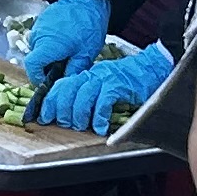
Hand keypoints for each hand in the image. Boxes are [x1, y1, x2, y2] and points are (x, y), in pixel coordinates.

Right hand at [25, 0, 116, 74]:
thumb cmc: (88, 25)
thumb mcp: (86, 53)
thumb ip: (73, 70)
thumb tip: (66, 83)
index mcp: (47, 46)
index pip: (31, 67)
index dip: (36, 78)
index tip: (47, 82)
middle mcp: (38, 37)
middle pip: (35, 59)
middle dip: (46, 67)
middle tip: (64, 68)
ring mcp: (38, 28)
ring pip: (38, 49)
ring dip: (49, 55)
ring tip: (67, 54)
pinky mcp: (42, 22)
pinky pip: (41, 38)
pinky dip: (50, 44)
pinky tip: (65, 42)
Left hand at [38, 43, 172, 134]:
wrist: (153, 68)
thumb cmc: (129, 81)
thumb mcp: (103, 86)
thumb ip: (88, 96)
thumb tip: (70, 114)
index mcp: (86, 75)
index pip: (60, 86)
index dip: (49, 102)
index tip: (43, 117)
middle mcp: (92, 75)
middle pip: (67, 91)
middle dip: (63, 111)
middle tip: (68, 124)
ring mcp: (105, 79)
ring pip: (82, 96)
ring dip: (80, 115)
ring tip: (83, 126)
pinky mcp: (119, 85)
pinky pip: (103, 100)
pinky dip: (100, 116)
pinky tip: (101, 127)